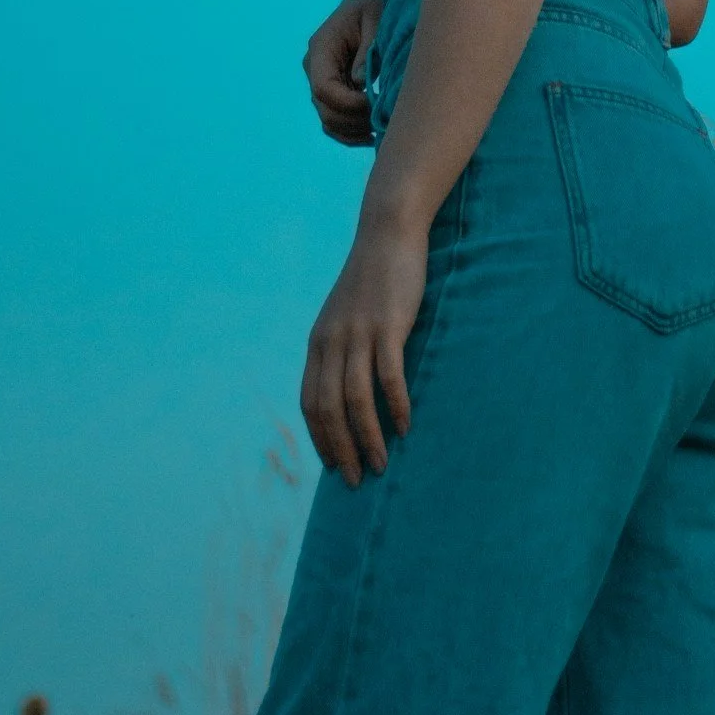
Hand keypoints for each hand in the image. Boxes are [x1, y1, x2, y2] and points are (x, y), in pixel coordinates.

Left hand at [301, 211, 426, 482]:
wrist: (387, 232)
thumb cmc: (372, 278)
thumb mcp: (345, 314)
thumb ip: (342, 347)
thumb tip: (349, 389)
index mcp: (318, 342)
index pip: (310, 403)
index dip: (320, 438)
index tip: (334, 466)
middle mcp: (332, 341)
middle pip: (328, 409)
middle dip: (341, 450)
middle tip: (356, 481)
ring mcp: (358, 333)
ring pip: (356, 399)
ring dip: (368, 438)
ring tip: (381, 465)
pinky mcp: (388, 325)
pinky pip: (388, 376)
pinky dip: (394, 406)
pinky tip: (405, 426)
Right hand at [304, 0, 382, 145]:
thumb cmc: (381, 2)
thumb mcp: (378, 21)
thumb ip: (368, 53)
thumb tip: (359, 83)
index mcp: (322, 47)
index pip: (324, 89)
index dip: (349, 104)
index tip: (376, 104)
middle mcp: (316, 65)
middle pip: (324, 109)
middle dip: (353, 121)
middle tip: (383, 120)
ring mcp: (322, 78)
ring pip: (328, 119)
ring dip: (352, 130)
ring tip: (380, 130)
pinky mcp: (334, 87)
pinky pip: (334, 119)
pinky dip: (350, 132)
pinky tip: (372, 134)